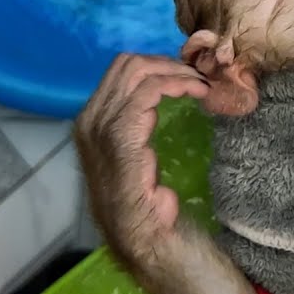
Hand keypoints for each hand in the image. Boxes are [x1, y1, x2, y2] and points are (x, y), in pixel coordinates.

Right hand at [74, 54, 209, 266]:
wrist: (139, 230)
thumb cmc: (140, 195)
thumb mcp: (133, 148)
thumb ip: (137, 118)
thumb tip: (160, 89)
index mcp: (91, 118)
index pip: (120, 69)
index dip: (156, 63)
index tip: (185, 73)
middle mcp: (90, 117)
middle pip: (127, 63)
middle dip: (167, 62)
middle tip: (196, 76)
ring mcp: (101, 124)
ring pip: (140, 72)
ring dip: (177, 72)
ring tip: (202, 84)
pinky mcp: (120, 133)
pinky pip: (150, 91)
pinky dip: (178, 84)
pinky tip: (198, 92)